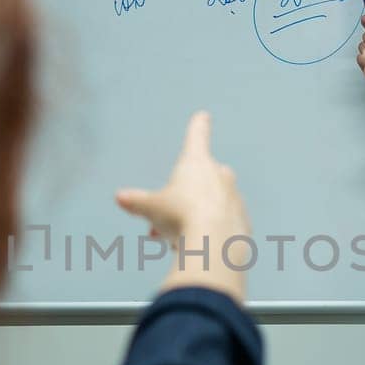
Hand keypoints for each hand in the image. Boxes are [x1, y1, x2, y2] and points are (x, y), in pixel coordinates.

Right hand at [116, 112, 251, 301]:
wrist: (214, 245)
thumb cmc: (181, 218)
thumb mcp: (152, 209)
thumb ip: (136, 202)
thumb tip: (120, 197)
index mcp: (196, 162)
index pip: (196, 136)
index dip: (198, 126)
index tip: (203, 116)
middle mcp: (219, 175)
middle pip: (200, 178)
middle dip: (182, 198)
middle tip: (164, 221)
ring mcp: (234, 198)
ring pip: (210, 206)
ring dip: (193, 220)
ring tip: (174, 242)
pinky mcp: (243, 222)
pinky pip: (224, 225)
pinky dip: (210, 234)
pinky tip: (197, 249)